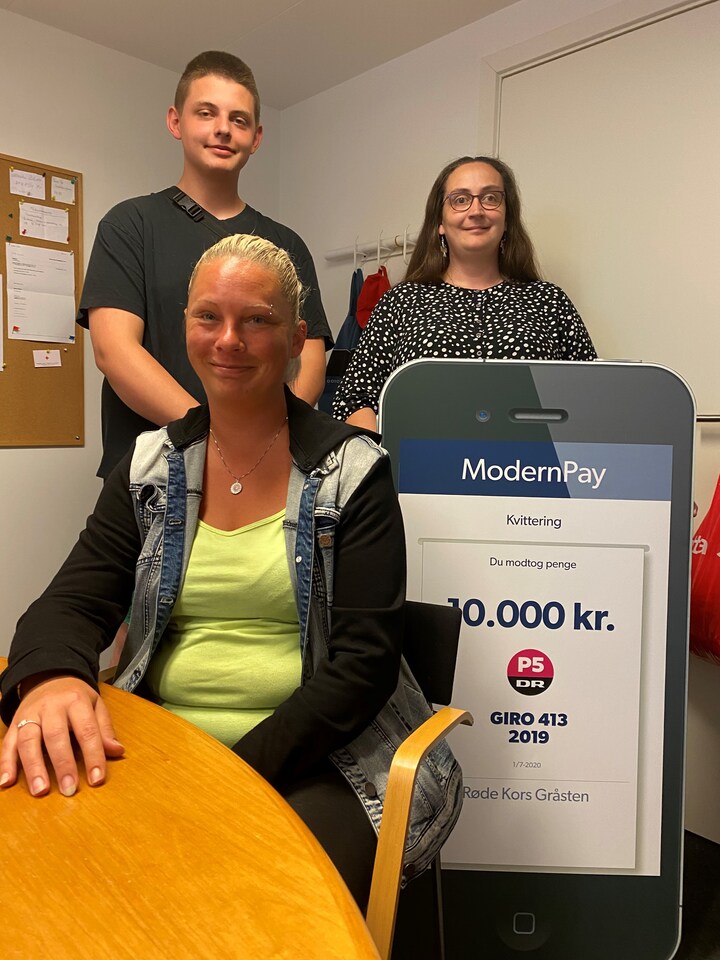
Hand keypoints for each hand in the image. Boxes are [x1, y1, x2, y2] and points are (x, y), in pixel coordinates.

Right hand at [0, 676, 124, 796]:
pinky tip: (6, 782)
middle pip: (55, 735)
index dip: (93, 755)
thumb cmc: (75, 697)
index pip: (87, 730)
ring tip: (40, 791)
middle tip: (69, 789)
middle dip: (62, 764)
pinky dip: (5, 763)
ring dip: (33, 767)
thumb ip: (104, 729)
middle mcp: (51, 707)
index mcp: (76, 701)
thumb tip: (117, 751)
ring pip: (29, 740)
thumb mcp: (96, 705)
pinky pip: (7, 744)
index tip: (97, 779)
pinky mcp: (14, 723)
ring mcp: (29, 715)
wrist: (49, 677)